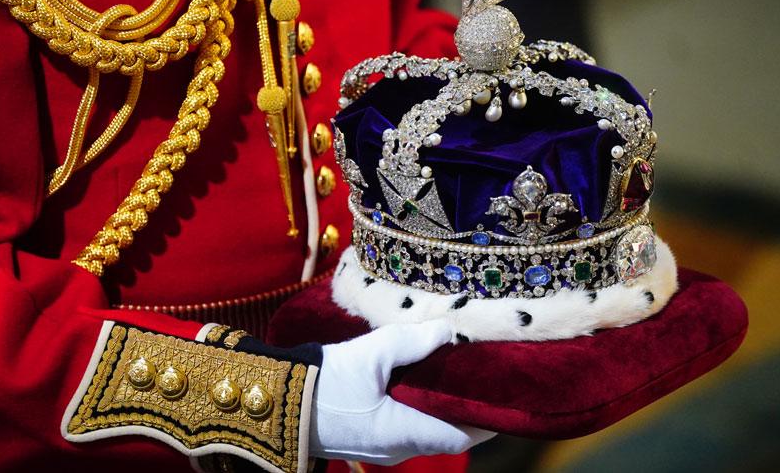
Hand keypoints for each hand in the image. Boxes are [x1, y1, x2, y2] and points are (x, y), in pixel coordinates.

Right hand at [309, 319, 495, 464]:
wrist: (276, 402)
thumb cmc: (325, 382)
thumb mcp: (371, 354)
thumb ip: (413, 341)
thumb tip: (450, 332)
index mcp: (407, 433)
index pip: (466, 432)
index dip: (489, 414)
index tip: (504, 388)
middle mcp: (398, 448)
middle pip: (447, 430)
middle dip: (465, 404)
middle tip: (478, 371)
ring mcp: (380, 447)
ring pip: (425, 428)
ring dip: (439, 403)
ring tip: (450, 369)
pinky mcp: (365, 439)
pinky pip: (403, 425)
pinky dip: (417, 405)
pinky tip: (414, 377)